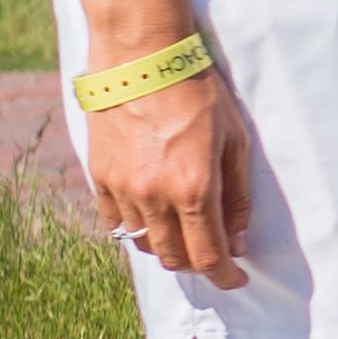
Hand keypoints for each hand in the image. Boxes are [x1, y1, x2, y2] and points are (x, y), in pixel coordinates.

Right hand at [86, 56, 251, 286]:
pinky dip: (136, 226)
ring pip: (143, 242)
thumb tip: (238, 241)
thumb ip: (237, 196)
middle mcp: (154, 196)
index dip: (225, 276)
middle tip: (213, 254)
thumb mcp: (235, 141)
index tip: (236, 280)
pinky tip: (151, 215)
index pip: (208, 256)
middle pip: (173, 257)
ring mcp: (122, 188)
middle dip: (197, 263)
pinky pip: (116, 221)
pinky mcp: (99, 176)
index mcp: (194, 189)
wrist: (142, 58)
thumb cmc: (198, 93)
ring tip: (184, 230)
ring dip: (166, 245)